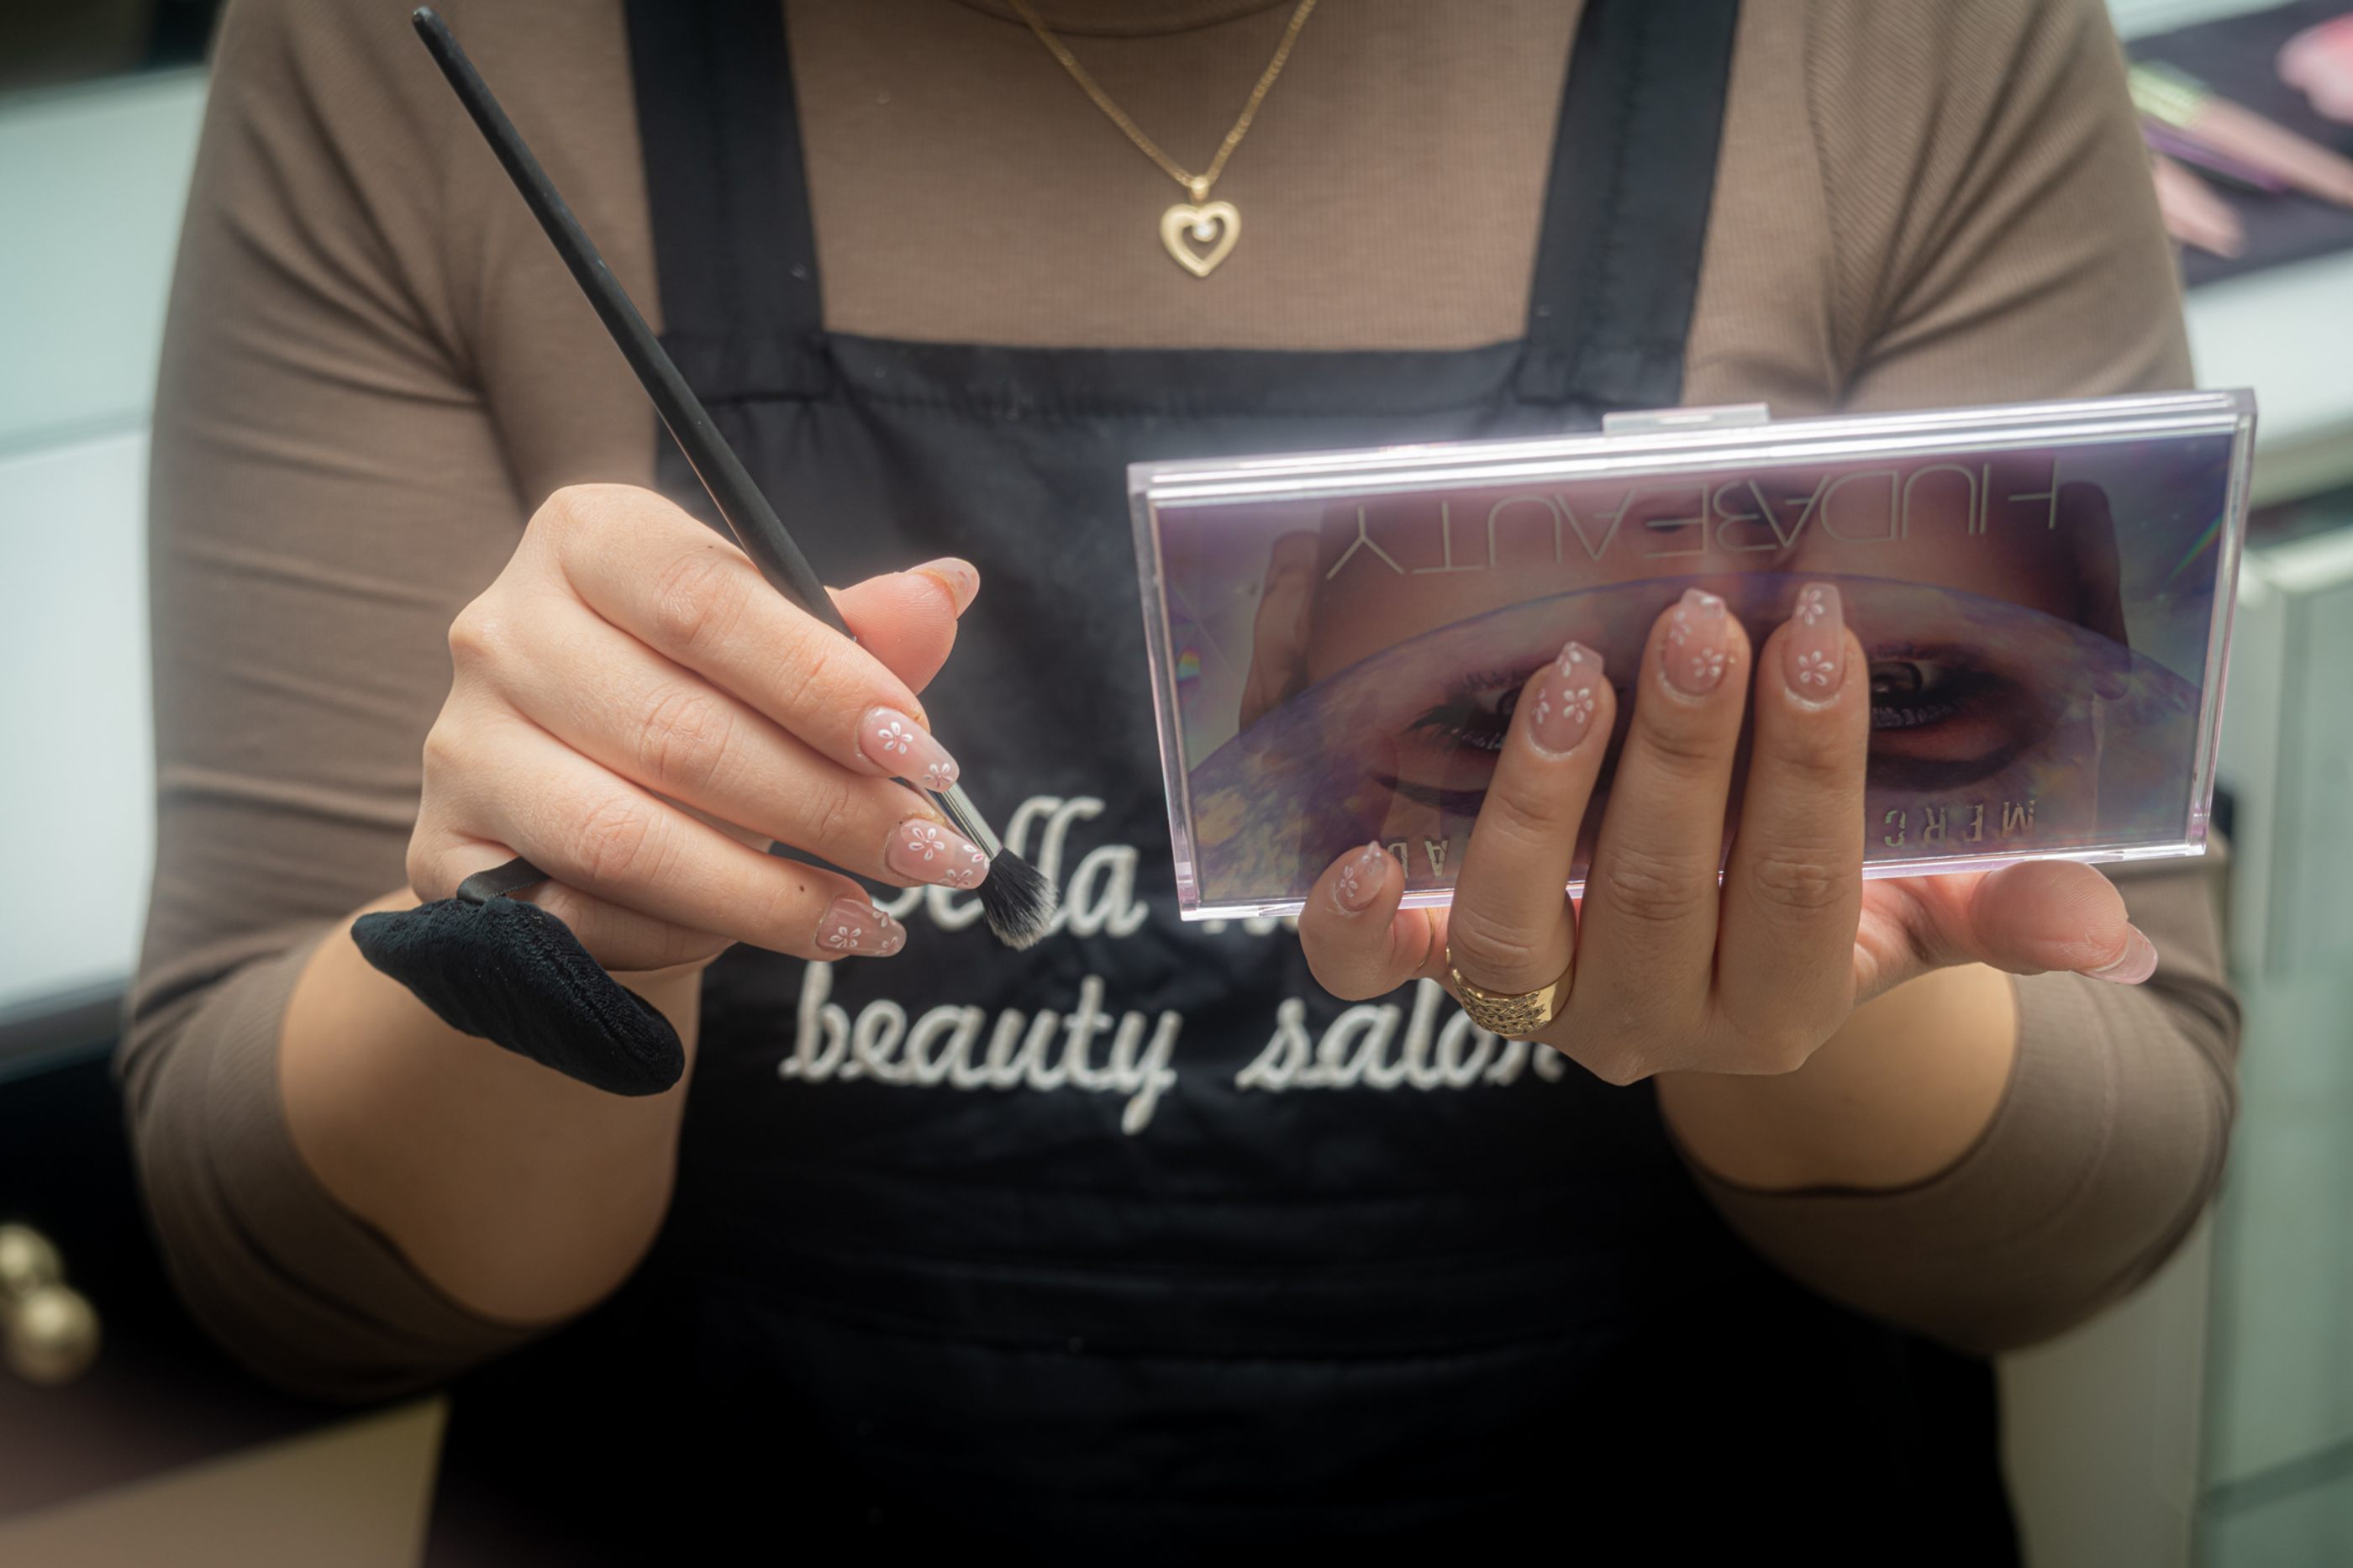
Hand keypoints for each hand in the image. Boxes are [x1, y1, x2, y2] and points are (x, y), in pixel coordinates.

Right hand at [410, 484, 987, 974]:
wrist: (581, 807)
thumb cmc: (701, 701)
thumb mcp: (781, 649)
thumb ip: (858, 630)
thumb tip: (946, 591)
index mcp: (589, 538)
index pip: (707, 603)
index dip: (825, 684)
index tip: (924, 753)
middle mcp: (501, 630)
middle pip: (681, 732)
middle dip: (829, 807)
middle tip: (932, 855)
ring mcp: (461, 747)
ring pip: (628, 839)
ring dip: (771, 895)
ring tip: (874, 919)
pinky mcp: (443, 858)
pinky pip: (581, 917)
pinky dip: (691, 938)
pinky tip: (774, 939)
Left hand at [1297, 585, 2156, 1083]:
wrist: (1703, 975)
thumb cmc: (1808, 901)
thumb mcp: (1913, 910)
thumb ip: (1995, 910)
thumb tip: (2109, 928)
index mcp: (1778, 1006)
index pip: (1802, 885)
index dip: (1811, 762)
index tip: (1820, 635)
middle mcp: (1646, 1025)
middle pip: (1657, 889)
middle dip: (1684, 750)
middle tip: (1701, 619)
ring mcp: (1533, 1003)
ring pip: (1513, 923)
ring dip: (1539, 798)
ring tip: (1570, 674)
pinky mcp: (1439, 974)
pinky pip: (1375, 977)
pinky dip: (1355, 928)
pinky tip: (1348, 857)